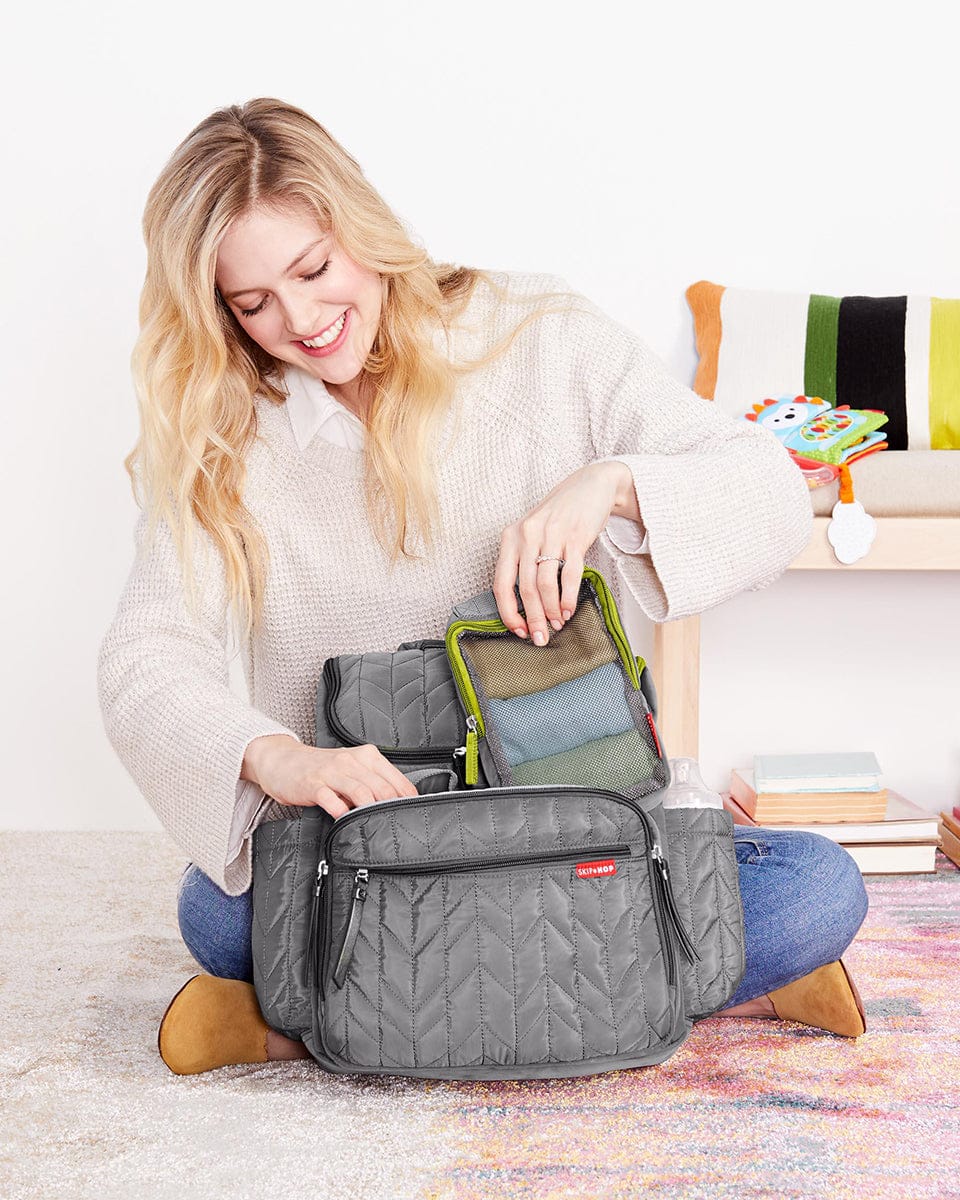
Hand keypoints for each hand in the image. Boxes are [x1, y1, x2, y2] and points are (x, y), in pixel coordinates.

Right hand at [241, 735, 417, 818]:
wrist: (283, 761)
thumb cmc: (322, 769)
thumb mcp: (352, 769)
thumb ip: (374, 783)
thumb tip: (400, 805)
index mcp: (367, 756)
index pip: (397, 780)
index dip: (408, 800)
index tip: (413, 816)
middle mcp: (352, 761)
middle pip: (383, 788)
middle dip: (393, 809)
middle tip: (397, 826)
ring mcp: (333, 772)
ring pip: (362, 792)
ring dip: (371, 811)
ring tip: (375, 825)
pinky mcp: (314, 785)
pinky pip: (332, 800)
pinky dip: (342, 812)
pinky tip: (345, 819)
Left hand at [493, 460, 637, 644]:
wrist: (590, 485)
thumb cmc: (559, 515)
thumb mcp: (533, 533)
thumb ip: (524, 561)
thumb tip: (524, 605)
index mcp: (510, 537)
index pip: (501, 583)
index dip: (508, 612)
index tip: (518, 631)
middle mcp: (527, 535)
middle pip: (524, 588)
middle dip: (532, 618)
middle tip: (540, 638)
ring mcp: (552, 535)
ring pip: (546, 584)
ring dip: (551, 610)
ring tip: (557, 624)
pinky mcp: (576, 537)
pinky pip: (570, 574)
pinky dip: (568, 597)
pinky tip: (569, 610)